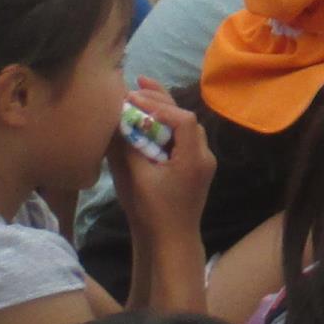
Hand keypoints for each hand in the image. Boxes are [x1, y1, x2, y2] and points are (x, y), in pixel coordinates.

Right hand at [109, 79, 214, 231]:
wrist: (171, 241)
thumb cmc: (152, 212)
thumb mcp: (136, 179)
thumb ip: (129, 148)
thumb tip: (120, 120)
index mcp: (194, 157)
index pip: (183, 118)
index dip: (159, 105)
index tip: (135, 99)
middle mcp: (204, 155)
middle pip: (186, 118)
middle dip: (162, 100)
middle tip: (139, 82)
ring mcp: (202, 162)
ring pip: (185, 127)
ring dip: (164, 111)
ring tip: (141, 94)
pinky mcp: (195, 168)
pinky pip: (183, 139)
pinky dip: (167, 127)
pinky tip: (149, 121)